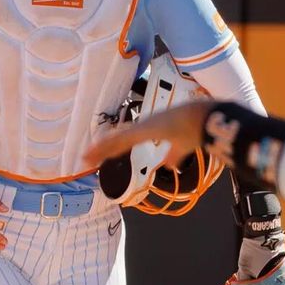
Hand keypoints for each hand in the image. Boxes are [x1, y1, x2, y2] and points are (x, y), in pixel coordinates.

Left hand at [83, 100, 212, 167]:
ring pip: (115, 140)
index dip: (111, 147)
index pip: (124, 140)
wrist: (199, 118)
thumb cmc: (193, 129)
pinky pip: (122, 140)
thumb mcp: (182, 146)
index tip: (99, 155)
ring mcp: (141, 128)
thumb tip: (168, 166)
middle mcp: (141, 127)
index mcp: (148, 130)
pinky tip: (98, 150)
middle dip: (101, 149)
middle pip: (116, 139)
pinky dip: (109, 146)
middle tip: (85, 158)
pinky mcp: (143, 130)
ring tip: (85, 157)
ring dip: (100, 149)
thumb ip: (174, 156)